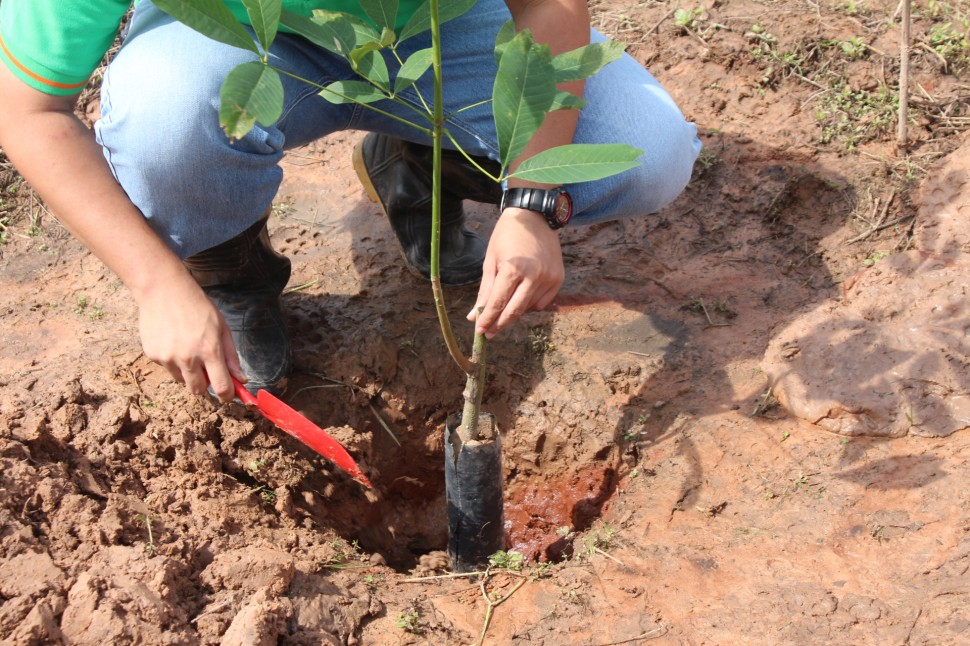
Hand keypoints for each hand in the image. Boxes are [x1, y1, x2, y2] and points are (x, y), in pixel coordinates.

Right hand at [136, 272, 244, 401]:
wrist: (163, 289)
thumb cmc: (197, 306)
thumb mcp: (221, 327)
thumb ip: (231, 356)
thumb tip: (241, 379)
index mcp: (210, 350)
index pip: (221, 387)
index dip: (227, 395)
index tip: (229, 394)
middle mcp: (188, 358)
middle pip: (199, 390)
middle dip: (206, 385)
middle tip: (207, 369)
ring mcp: (168, 358)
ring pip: (182, 380)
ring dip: (189, 372)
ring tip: (188, 347)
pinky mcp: (153, 356)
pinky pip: (168, 368)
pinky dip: (173, 361)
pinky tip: (173, 340)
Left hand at [467, 208, 564, 337]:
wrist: (535, 215)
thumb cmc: (507, 235)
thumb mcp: (491, 260)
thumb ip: (484, 291)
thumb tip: (473, 316)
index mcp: (513, 268)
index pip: (498, 303)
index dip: (487, 319)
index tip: (479, 331)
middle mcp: (534, 275)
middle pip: (514, 311)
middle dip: (499, 325)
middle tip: (488, 334)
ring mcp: (549, 278)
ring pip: (528, 309)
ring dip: (515, 311)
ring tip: (505, 304)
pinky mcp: (559, 278)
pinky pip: (542, 302)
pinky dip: (530, 304)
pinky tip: (522, 294)